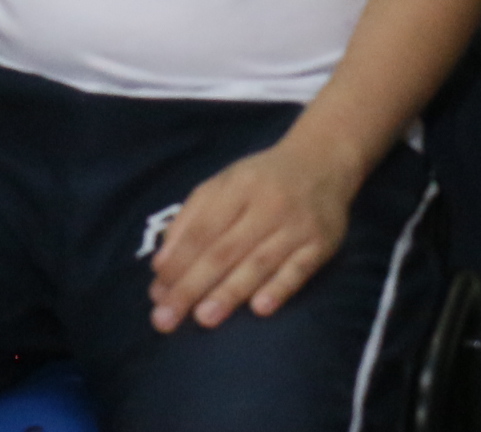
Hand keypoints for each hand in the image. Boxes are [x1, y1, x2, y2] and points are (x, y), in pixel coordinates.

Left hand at [148, 135, 360, 331]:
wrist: (323, 161)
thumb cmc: (261, 180)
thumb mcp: (223, 184)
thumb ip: (191, 219)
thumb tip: (162, 266)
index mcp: (237, 186)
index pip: (202, 228)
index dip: (178, 260)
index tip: (157, 292)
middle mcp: (267, 204)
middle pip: (224, 250)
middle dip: (192, 286)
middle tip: (166, 319)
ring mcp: (296, 226)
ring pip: (259, 263)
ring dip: (230, 292)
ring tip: (204, 319)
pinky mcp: (321, 244)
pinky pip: (299, 270)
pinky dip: (279, 288)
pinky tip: (260, 309)